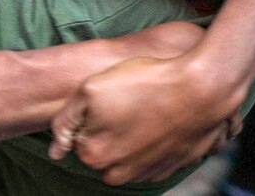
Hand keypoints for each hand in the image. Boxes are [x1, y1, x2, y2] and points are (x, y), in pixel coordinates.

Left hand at [49, 55, 245, 184]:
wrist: (199, 89)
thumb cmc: (143, 83)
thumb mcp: (90, 90)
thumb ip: (64, 121)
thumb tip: (55, 152)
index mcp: (94, 155)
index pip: (76, 138)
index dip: (87, 115)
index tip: (104, 99)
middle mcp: (120, 173)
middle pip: (100, 150)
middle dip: (106, 130)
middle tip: (123, 102)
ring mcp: (147, 172)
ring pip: (125, 157)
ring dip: (128, 138)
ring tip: (142, 108)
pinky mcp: (170, 167)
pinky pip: (149, 158)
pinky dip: (150, 143)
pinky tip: (157, 119)